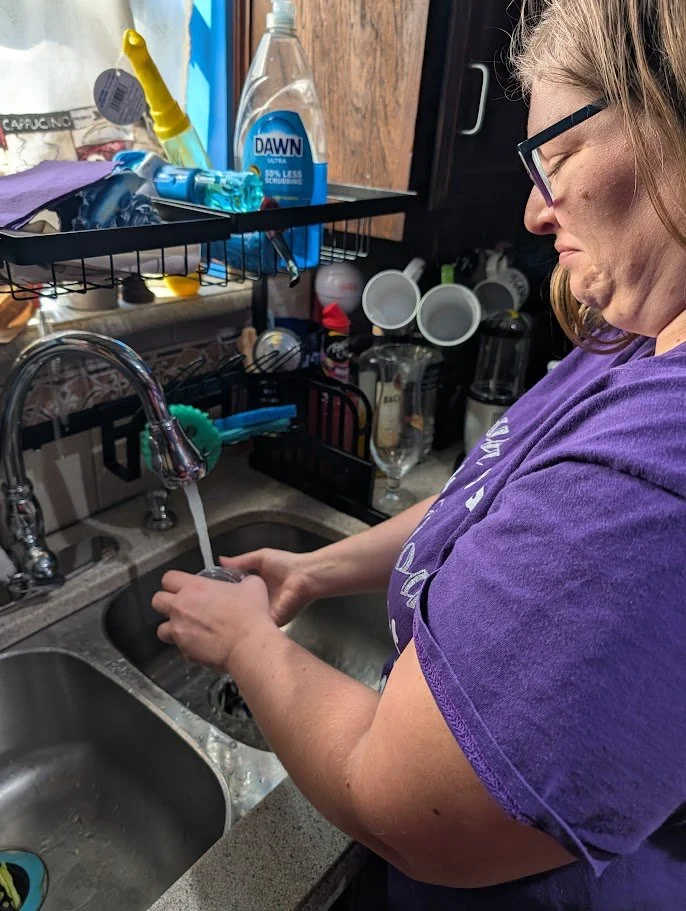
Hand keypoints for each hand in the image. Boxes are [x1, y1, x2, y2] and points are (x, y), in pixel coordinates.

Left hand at [151, 571, 273, 672]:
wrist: (249, 644)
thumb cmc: (250, 616)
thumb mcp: (253, 586)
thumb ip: (243, 581)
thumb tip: (245, 583)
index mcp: (195, 588)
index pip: (168, 578)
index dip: (173, 582)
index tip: (180, 586)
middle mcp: (182, 607)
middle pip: (157, 601)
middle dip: (165, 603)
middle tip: (180, 606)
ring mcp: (180, 630)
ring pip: (161, 629)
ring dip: (171, 628)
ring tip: (186, 629)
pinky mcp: (185, 650)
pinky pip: (178, 647)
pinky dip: (186, 646)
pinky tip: (201, 645)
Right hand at [218, 549, 317, 626]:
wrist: (304, 576)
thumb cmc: (286, 565)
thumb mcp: (258, 559)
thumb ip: (239, 562)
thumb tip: (220, 560)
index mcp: (256, 588)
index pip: (236, 595)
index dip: (224, 595)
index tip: (209, 594)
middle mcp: (259, 602)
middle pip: (239, 609)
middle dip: (226, 609)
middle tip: (210, 608)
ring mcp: (265, 613)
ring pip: (246, 619)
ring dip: (235, 618)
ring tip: (217, 617)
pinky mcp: (271, 621)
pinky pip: (256, 626)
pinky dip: (247, 625)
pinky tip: (232, 624)